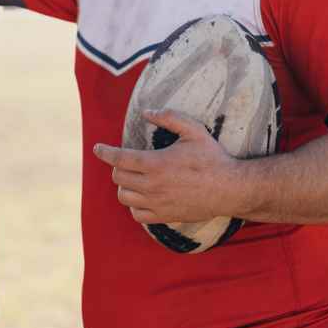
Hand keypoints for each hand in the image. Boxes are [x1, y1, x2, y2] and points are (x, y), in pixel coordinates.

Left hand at [93, 110, 247, 224]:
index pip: (119, 158)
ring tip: (134, 178)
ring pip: (124, 196)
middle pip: (118, 177)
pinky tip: (142, 196)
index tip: (97, 148)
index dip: (104, 152)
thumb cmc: (212, 158)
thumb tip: (146, 111)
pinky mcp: (164, 216)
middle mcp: (152, 185)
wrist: (229, 189)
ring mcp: (157, 203)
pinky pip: (136, 214)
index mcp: (156, 163)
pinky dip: (134, 205)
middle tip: (127, 160)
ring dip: (124, 185)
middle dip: (118, 166)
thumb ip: (169, 117)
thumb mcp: (193, 130)